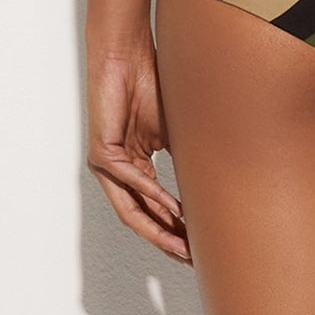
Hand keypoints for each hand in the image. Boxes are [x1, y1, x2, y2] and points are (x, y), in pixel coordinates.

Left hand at [87, 34, 189, 264]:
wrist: (127, 56)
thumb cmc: (151, 85)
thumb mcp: (176, 133)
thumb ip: (186, 162)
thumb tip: (213, 188)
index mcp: (135, 170)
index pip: (155, 210)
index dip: (176, 231)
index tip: (198, 247)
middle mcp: (118, 172)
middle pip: (142, 218)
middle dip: (167, 241)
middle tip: (191, 258)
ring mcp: (107, 164)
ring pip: (132, 208)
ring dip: (159, 228)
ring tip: (183, 243)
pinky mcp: (101, 152)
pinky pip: (130, 180)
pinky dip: (153, 195)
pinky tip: (173, 208)